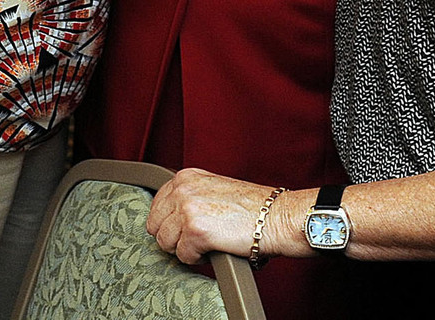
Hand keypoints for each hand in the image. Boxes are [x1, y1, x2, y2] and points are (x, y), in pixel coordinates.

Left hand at [145, 169, 282, 265]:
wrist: (279, 217)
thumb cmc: (255, 209)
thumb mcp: (216, 189)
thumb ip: (191, 197)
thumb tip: (169, 219)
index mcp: (186, 177)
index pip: (156, 207)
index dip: (169, 225)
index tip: (183, 232)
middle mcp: (183, 189)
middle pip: (155, 226)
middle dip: (173, 238)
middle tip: (197, 241)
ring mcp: (187, 208)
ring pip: (165, 243)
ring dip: (185, 249)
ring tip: (209, 244)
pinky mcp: (195, 231)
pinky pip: (183, 256)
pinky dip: (199, 259)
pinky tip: (216, 249)